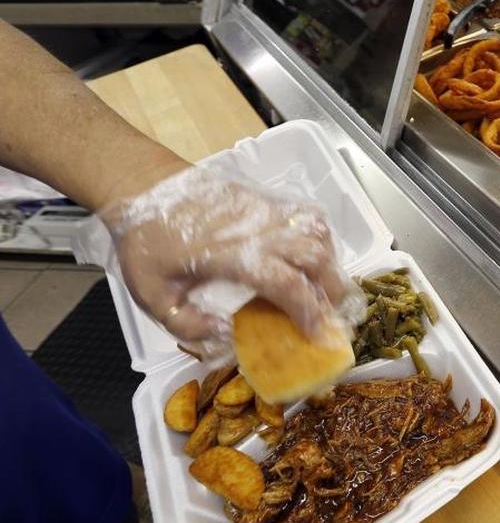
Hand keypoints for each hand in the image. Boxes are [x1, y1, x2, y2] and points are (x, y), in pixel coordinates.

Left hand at [103, 166, 353, 344]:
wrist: (145, 186)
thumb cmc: (147, 242)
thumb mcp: (153, 293)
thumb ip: (187, 323)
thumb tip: (225, 334)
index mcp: (235, 256)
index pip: (288, 284)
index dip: (309, 312)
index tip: (317, 336)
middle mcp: (261, 230)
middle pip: (317, 257)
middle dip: (331, 289)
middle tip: (328, 315)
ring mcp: (268, 211)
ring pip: (319, 232)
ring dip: (330, 262)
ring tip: (323, 287)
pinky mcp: (268, 200)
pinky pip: (309, 216)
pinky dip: (321, 239)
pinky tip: (312, 257)